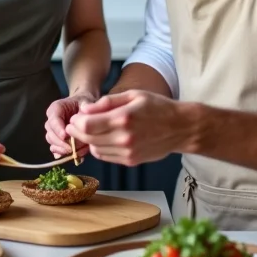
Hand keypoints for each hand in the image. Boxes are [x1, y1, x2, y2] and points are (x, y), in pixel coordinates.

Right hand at [45, 93, 94, 158]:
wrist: (84, 107)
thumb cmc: (84, 103)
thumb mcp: (86, 102)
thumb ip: (84, 111)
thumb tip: (82, 121)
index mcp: (56, 108)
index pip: (53, 120)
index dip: (58, 129)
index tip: (65, 136)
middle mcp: (51, 121)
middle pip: (51, 134)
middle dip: (61, 143)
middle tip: (73, 148)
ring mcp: (53, 132)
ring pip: (52, 143)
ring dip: (64, 149)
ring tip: (78, 151)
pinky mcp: (57, 141)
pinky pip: (56, 149)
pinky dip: (65, 153)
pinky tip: (75, 154)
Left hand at [67, 90, 185, 165]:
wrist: (181, 128)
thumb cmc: (158, 107)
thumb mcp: (133, 95)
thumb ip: (107, 102)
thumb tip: (85, 109)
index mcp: (123, 118)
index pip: (86, 125)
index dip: (76, 121)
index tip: (75, 117)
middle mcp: (123, 138)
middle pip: (88, 138)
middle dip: (77, 131)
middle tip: (76, 124)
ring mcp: (127, 152)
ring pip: (95, 149)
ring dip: (89, 140)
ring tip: (92, 130)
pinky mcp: (130, 161)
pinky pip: (106, 157)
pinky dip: (100, 148)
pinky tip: (103, 138)